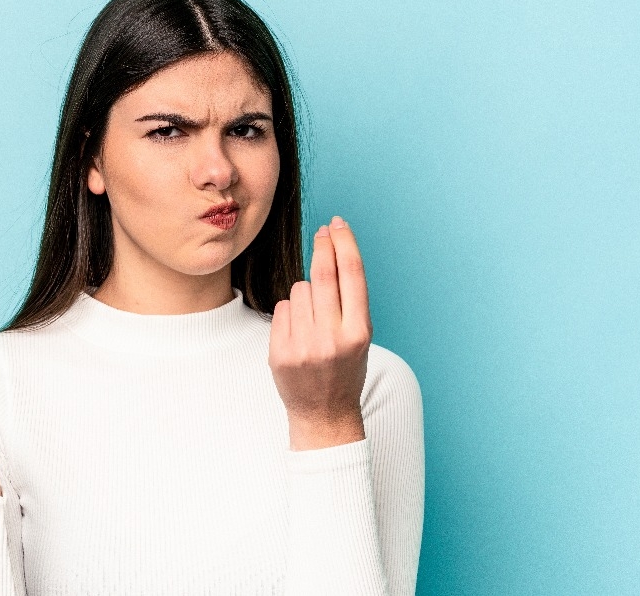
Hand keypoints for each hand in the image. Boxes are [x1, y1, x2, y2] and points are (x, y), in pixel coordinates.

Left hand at [268, 216, 372, 444]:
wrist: (324, 414)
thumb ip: (349, 301)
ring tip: (314, 320)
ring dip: (306, 292)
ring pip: (300, 289)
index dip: (344, 243)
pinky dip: (290, 313)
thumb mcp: (359, 337)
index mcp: (359, 332)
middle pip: (323, 273)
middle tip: (322, 231)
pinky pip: (282, 309)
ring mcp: (303, 346)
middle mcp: (332, 338)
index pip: (351, 274)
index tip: (337, 224)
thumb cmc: (345, 368)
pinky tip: (298, 333)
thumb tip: (332, 251)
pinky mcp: (280, 353)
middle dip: (323, 246)